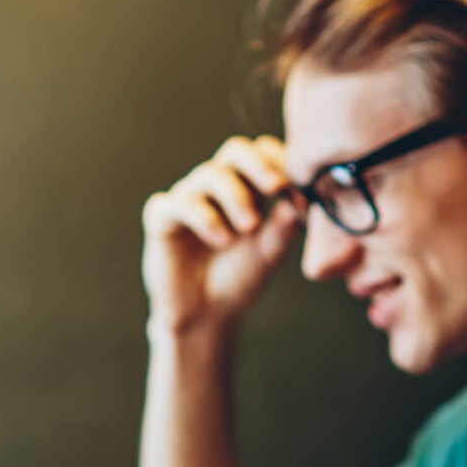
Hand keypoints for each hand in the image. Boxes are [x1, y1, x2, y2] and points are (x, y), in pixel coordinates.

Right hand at [142, 135, 300, 336]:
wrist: (206, 315)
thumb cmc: (240, 278)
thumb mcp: (270, 253)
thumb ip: (286, 226)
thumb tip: (303, 198)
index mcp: (248, 187)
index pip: (263, 153)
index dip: (280, 160)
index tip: (297, 183)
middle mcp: (217, 186)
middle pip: (235, 151)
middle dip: (257, 164)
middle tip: (275, 186)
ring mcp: (188, 198)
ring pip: (209, 175)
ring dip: (234, 196)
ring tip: (249, 227)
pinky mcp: (162, 218)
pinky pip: (178, 204)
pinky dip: (203, 217)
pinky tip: (221, 239)